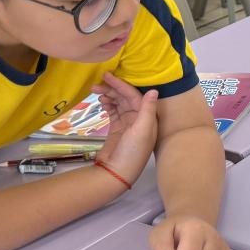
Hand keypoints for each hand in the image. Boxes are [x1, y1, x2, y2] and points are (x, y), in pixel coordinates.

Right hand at [94, 72, 158, 186]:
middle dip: (112, 89)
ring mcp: (127, 124)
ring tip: (95, 92)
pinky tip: (101, 101)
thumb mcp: (142, 130)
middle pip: (125, 98)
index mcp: (148, 118)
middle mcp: (139, 119)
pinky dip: (107, 105)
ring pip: (118, 103)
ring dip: (108, 96)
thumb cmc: (132, 152)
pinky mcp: (117, 128)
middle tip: (96, 84)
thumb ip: (147, 110)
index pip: (134, 96)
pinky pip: (113, 111)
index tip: (108, 76)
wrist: (116, 173)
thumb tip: (154, 90)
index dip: (122, 85)